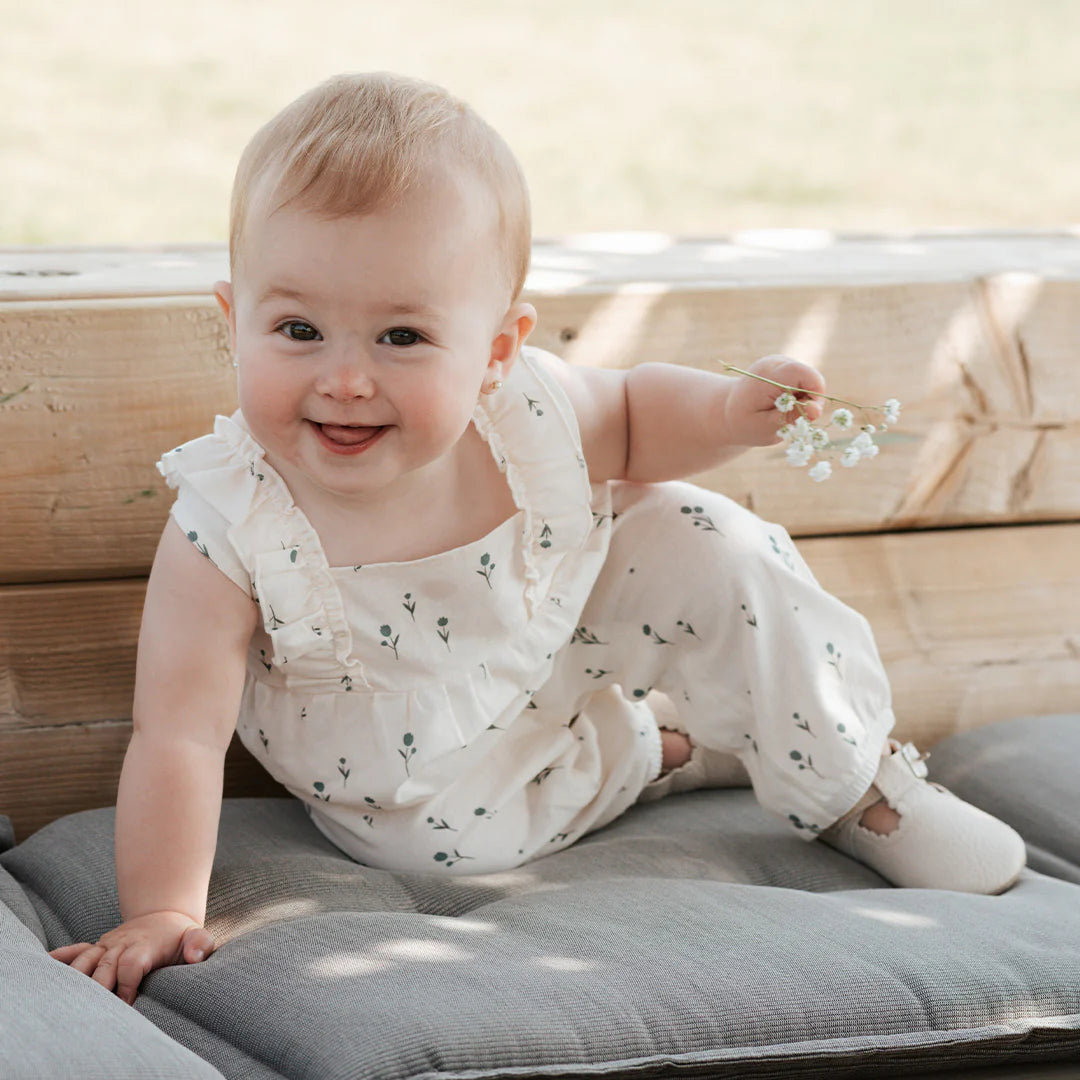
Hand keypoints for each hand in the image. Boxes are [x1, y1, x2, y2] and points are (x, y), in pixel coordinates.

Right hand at [48, 909, 214, 1005]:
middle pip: (103, 967)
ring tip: (67, 1001)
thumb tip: (194, 956)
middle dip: (97, 990)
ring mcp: (107, 945)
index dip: (126, 986)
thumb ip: (200, 944)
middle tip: (93, 1013)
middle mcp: (122, 944)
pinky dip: (60, 958)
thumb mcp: (197, 936)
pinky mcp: (98, 947)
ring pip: (85, 961)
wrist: (165, 917)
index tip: (127, 1006)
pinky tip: (46, 966)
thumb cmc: (180, 935)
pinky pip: (75, 950)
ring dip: (75, 979)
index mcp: (145, 945)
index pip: (130, 965)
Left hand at [723, 355, 826, 445]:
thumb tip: (816, 410)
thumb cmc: (745, 423)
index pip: (803, 374)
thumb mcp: (766, 427)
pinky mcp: (785, 366)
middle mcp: (775, 363)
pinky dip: (800, 396)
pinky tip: (784, 404)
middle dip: (810, 400)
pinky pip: (805, 381)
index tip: (809, 413)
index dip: (815, 392)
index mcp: (767, 376)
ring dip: (804, 399)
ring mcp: (781, 362)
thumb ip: (791, 417)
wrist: (728, 410)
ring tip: (784, 411)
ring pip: (809, 380)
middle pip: (811, 377)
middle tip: (794, 418)